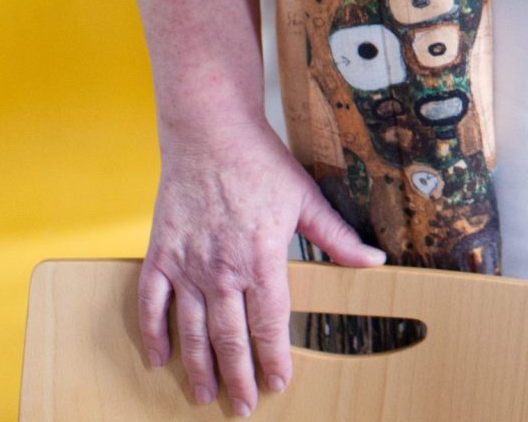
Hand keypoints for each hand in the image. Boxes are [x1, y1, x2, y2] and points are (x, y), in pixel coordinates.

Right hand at [137, 113, 383, 414]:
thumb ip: (337, 237)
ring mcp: (188, 263)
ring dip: (197, 366)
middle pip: (229, 337)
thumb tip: (374, 260)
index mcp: (262, 258)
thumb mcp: (307, 198)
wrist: (210, 132)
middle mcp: (222, 269)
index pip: (270, 323)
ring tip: (204, 394)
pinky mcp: (161, 253)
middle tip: (243, 407)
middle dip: (238, 376)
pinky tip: (158, 357)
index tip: (279, 382)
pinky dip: (154, 332)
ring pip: (191, 329)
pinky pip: (152, 302)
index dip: (274, 357)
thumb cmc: (261, 163)